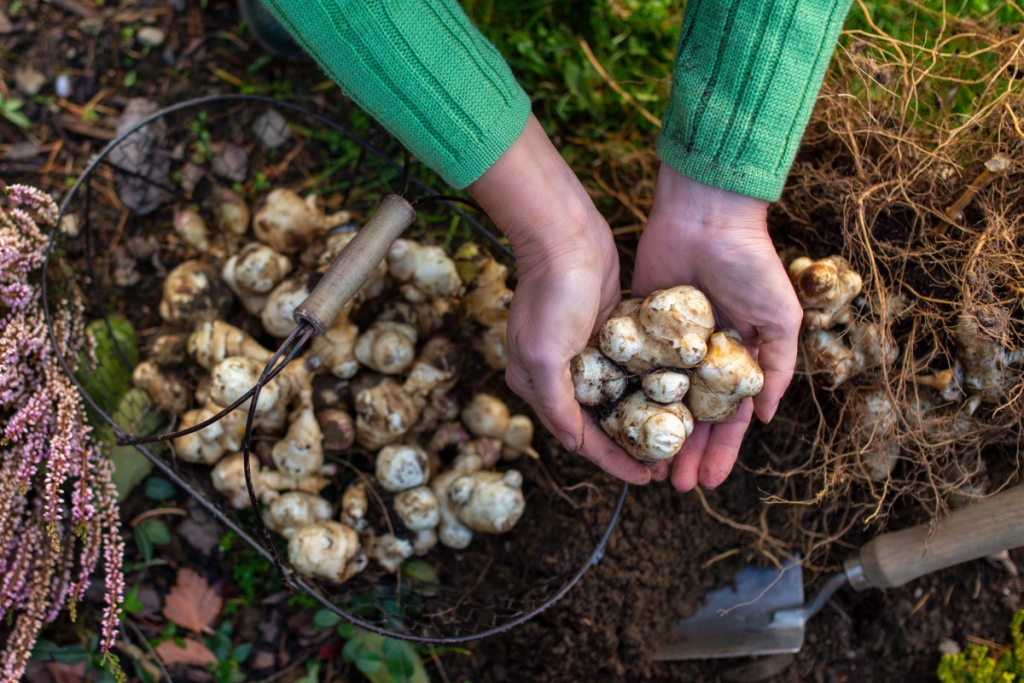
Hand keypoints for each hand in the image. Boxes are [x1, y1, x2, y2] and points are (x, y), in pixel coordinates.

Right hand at [468, 115, 652, 484]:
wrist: (565, 234)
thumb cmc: (552, 294)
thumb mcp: (546, 356)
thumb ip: (558, 404)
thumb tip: (576, 443)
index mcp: (537, 384)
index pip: (579, 437)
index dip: (614, 462)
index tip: (647, 479)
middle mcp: (560, 374)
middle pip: (600, 422)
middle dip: (632, 446)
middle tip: (666, 466)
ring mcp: (585, 353)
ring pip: (619, 399)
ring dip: (645, 419)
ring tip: (676, 438)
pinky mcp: (609, 333)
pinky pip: (631, 370)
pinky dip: (649, 387)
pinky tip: (676, 399)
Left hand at [633, 164, 802, 490]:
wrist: (704, 217)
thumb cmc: (750, 264)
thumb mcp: (779, 316)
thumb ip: (777, 366)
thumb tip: (766, 418)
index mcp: (736, 359)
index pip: (728, 417)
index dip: (720, 450)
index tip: (709, 481)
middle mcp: (701, 358)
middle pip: (690, 417)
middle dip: (684, 451)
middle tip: (673, 485)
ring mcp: (668, 345)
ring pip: (659, 400)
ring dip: (654, 433)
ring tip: (646, 467)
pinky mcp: (638, 326)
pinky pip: (631, 367)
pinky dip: (626, 396)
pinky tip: (618, 425)